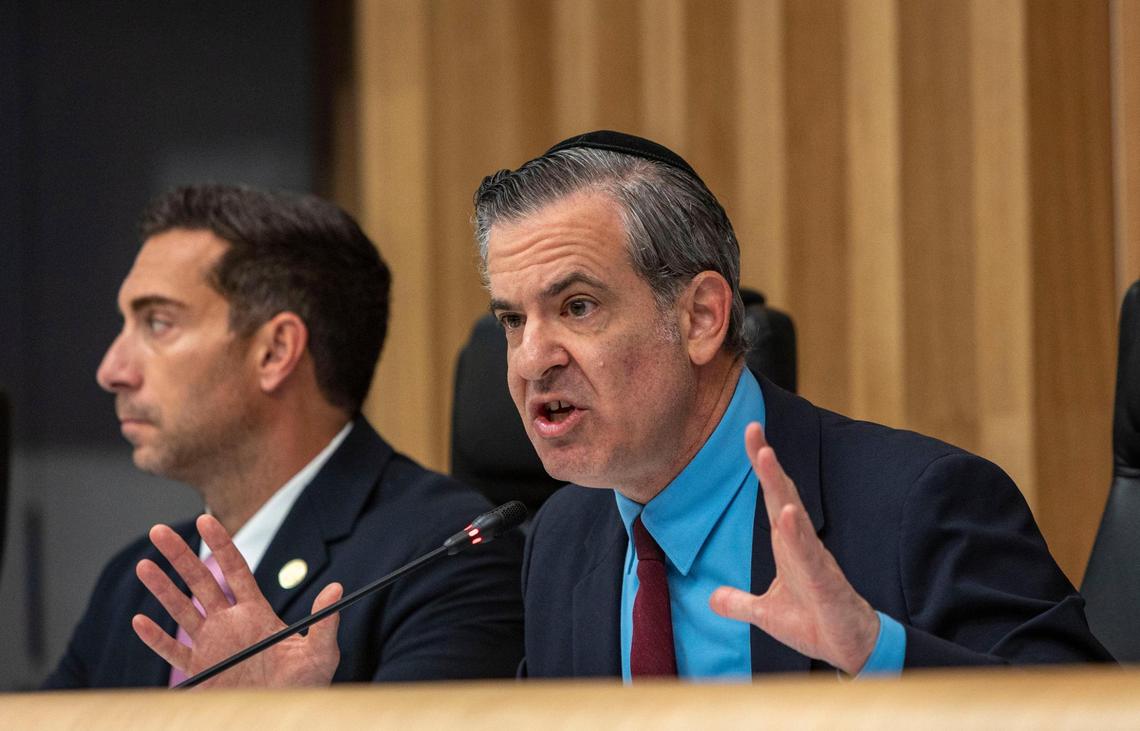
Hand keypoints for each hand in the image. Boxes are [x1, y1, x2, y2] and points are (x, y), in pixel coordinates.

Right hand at [132, 514, 342, 687]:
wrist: (285, 716)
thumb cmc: (307, 685)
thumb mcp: (321, 653)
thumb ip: (324, 621)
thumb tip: (337, 588)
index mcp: (256, 612)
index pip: (235, 570)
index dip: (220, 544)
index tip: (204, 520)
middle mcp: (230, 624)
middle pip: (200, 583)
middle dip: (180, 556)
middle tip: (158, 531)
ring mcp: (212, 647)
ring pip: (182, 612)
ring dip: (162, 590)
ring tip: (143, 566)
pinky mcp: (201, 673)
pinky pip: (173, 653)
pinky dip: (156, 639)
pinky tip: (140, 621)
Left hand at [709, 423, 879, 674]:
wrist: (850, 649)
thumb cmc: (814, 623)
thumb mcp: (765, 615)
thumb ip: (739, 602)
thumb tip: (712, 599)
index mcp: (786, 544)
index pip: (771, 497)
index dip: (761, 467)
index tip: (750, 434)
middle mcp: (800, 543)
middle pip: (782, 494)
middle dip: (768, 462)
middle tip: (752, 429)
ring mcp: (815, 559)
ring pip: (795, 516)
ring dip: (780, 486)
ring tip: (766, 457)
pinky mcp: (825, 582)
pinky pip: (810, 555)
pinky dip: (798, 535)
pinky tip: (789, 516)